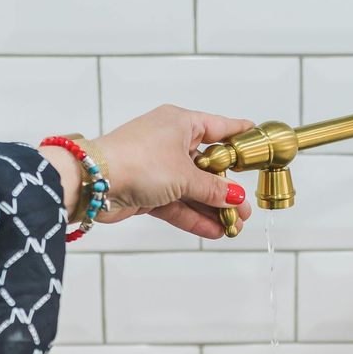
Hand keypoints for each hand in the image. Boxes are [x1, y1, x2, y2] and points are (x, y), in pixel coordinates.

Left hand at [43, 106, 255, 238]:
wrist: (93, 182)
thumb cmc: (137, 161)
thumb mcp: (185, 175)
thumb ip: (213, 188)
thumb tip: (236, 197)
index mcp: (180, 123)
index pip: (220, 128)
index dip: (241, 138)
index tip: (259, 146)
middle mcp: (169, 142)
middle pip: (207, 166)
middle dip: (226, 189)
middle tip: (244, 208)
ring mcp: (157, 167)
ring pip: (192, 189)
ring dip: (211, 208)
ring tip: (233, 226)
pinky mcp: (146, 191)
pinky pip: (177, 204)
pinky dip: (193, 217)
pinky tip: (213, 230)